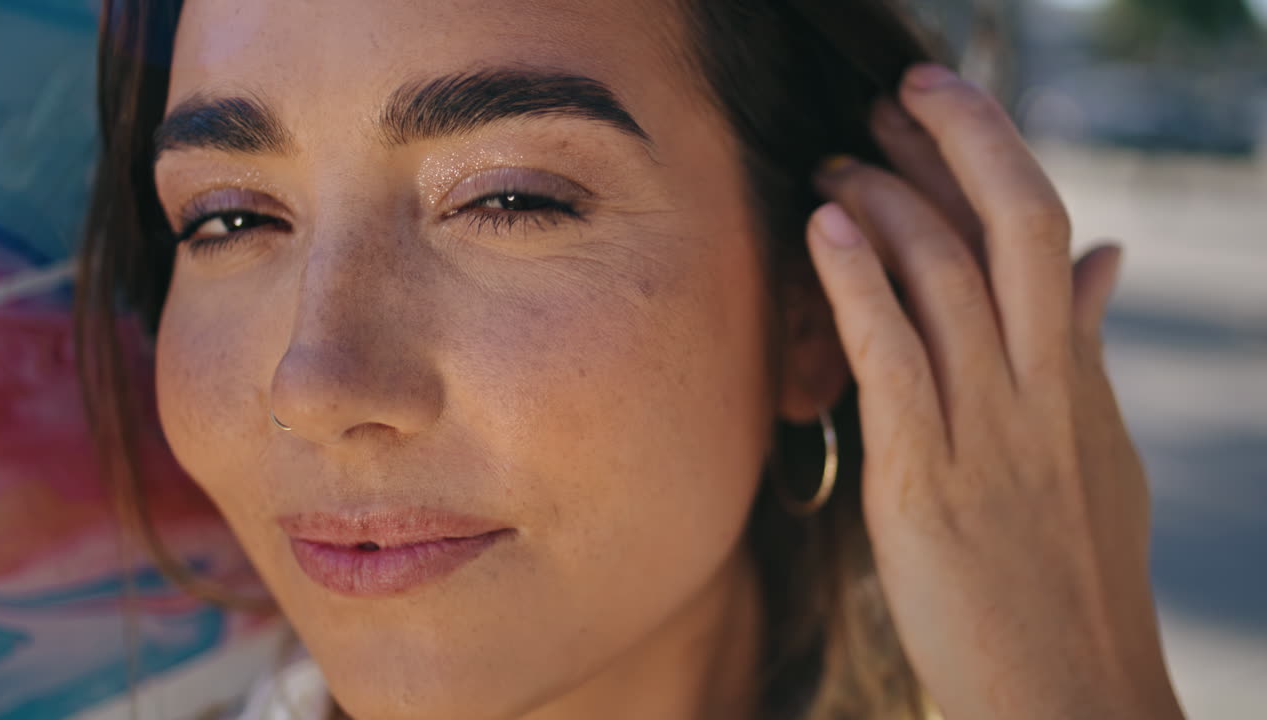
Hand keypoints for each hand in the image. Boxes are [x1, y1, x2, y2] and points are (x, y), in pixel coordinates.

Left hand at [806, 64, 1184, 719]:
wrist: (1069, 691)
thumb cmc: (1072, 575)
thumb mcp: (1099, 449)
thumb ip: (1090, 348)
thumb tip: (1109, 257)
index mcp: (1076, 375)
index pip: (1041, 228)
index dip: (988, 149)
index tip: (938, 102)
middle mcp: (1041, 386)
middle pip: (1009, 222)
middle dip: (950, 138)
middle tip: (887, 96)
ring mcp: (987, 431)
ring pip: (945, 276)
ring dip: (882, 201)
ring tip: (832, 162)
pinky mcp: (926, 483)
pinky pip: (895, 361)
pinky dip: (858, 285)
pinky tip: (824, 230)